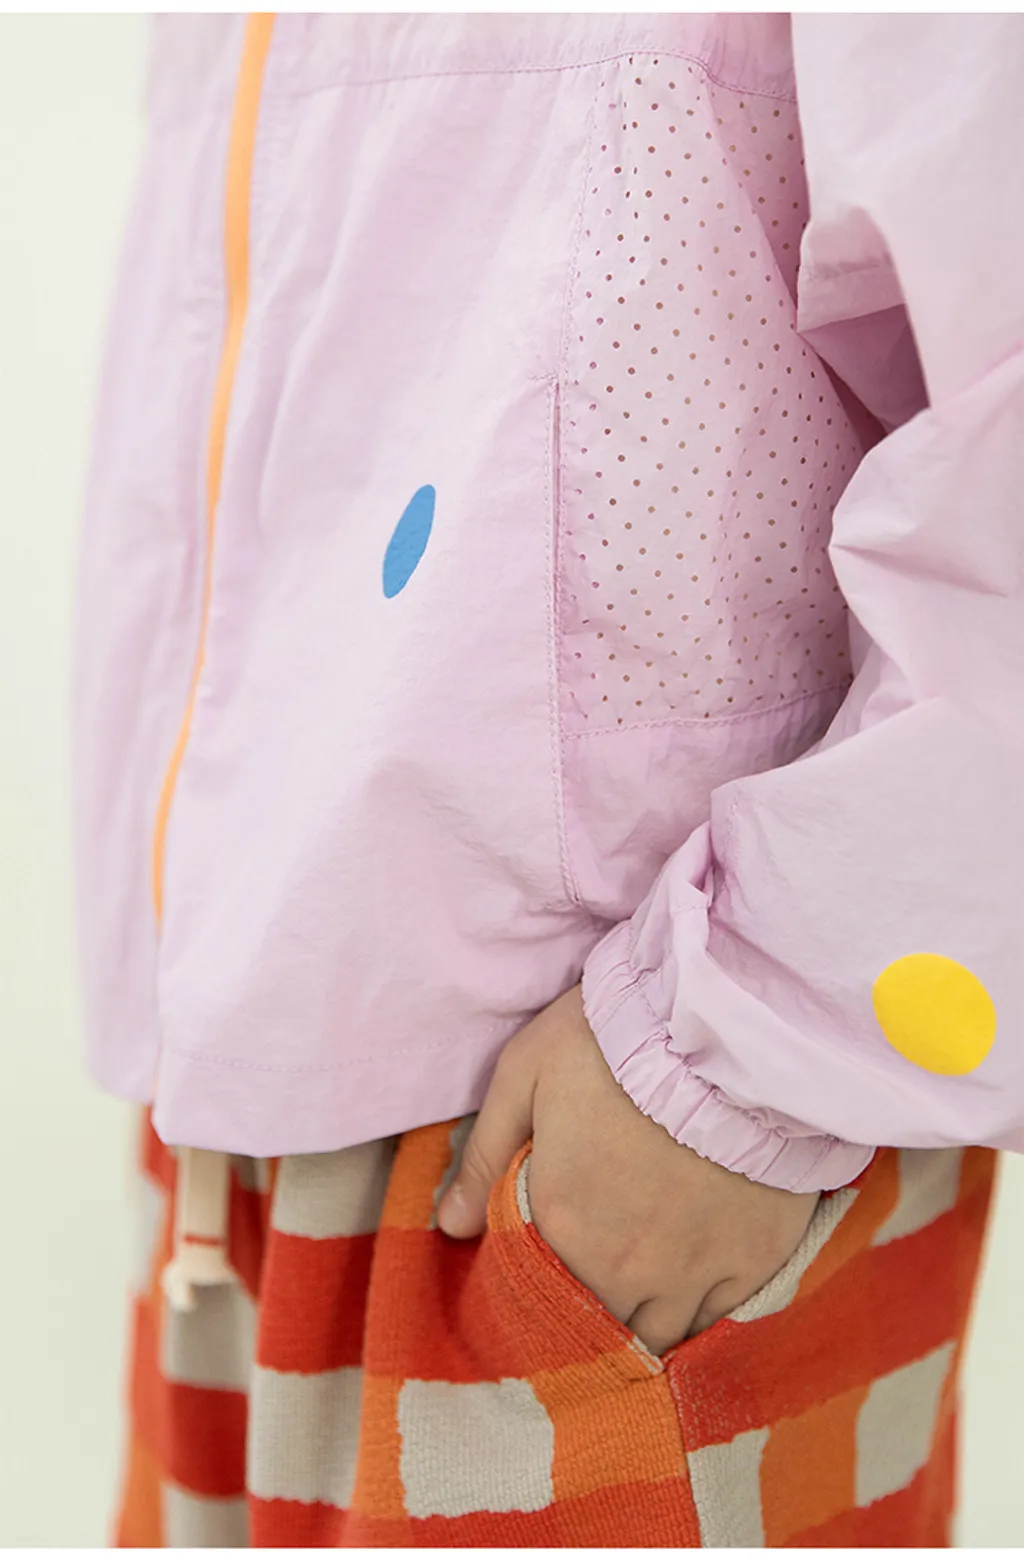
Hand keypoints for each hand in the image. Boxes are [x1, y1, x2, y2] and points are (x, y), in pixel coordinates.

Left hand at [437, 984, 818, 1353]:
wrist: (725, 1025)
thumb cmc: (614, 1040)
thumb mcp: (524, 1075)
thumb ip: (484, 1157)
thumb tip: (449, 1226)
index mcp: (562, 1227)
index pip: (539, 1303)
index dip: (539, 1303)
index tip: (543, 1288)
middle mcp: (627, 1268)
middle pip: (603, 1330)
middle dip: (594, 1318)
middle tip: (597, 1284)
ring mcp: (696, 1271)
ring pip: (664, 1336)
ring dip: (648, 1321)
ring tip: (647, 1289)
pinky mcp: (755, 1259)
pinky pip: (724, 1319)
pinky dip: (705, 1311)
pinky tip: (698, 1283)